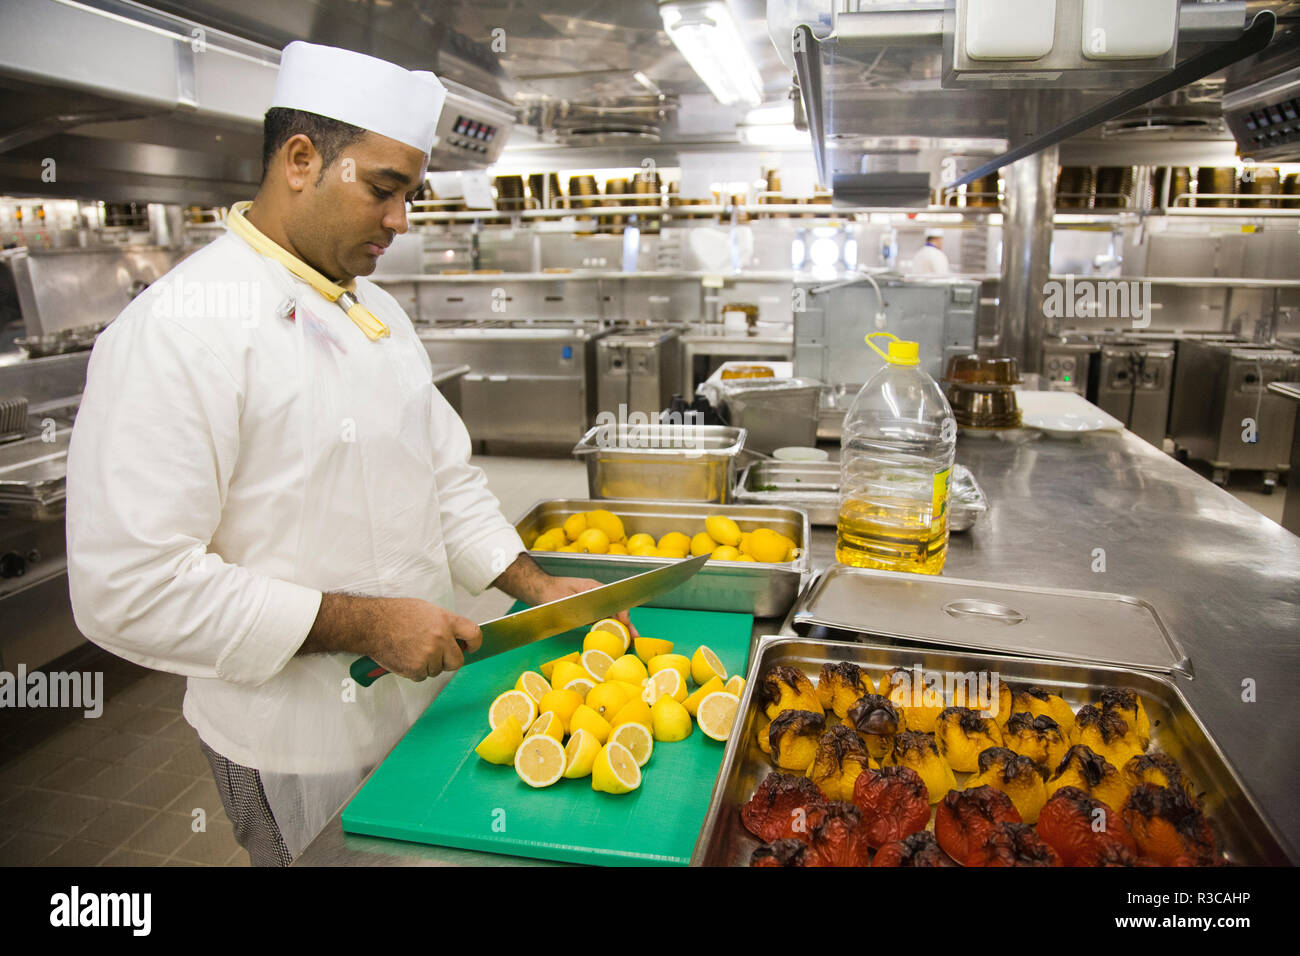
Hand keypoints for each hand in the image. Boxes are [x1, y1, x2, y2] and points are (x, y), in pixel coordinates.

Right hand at [365, 598, 482, 680]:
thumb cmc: (397, 615)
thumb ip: (445, 624)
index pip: (474, 634)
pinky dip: (415, 671)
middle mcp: (440, 638)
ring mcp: (429, 654)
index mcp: (446, 621)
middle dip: (449, 661)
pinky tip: (405, 657)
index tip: (471, 647)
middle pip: (457, 661)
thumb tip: (458, 637)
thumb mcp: (428, 610)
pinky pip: (422, 676)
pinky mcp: (415, 668)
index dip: (475, 644)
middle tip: (436, 654)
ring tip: (413, 650)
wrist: (372, 624)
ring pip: (437, 670)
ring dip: (428, 665)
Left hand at [536, 576, 639, 640]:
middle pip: (616, 612)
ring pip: (611, 619)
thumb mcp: (566, 599)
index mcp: (594, 588)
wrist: (541, 590)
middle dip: (627, 626)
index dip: (622, 613)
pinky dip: (610, 631)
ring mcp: (593, 606)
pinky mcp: (588, 615)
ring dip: (621, 630)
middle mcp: (597, 597)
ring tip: (630, 643)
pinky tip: (616, 641)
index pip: (614, 601)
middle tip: (636, 639)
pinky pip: (602, 623)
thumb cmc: (552, 591)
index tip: (625, 623)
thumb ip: (581, 607)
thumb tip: (596, 618)